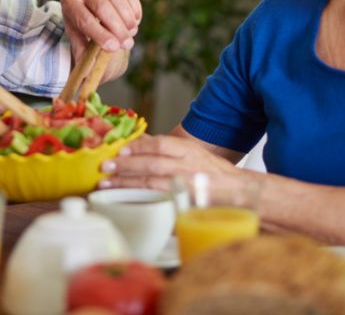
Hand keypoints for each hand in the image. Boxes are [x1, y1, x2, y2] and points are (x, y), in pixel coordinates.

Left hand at [61, 0, 141, 55]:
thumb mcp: (78, 37)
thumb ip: (83, 53)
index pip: (85, 19)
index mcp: (69, 2)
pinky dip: (134, 8)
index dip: (100, 34)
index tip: (114, 48)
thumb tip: (89, 74)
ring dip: (127, 18)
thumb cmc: (82, 24)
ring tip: (131, 33)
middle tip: (127, 44)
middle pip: (102, 7)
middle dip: (117, 28)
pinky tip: (135, 21)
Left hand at [99, 134, 238, 190]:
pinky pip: (159, 202)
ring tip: (106, 184)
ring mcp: (187, 187)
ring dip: (127, 184)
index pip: (161, 144)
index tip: (121, 148)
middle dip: (126, 165)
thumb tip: (139, 140)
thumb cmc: (211, 171)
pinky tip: (125, 201)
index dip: (140, 145)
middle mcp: (188, 167)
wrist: (239, 192)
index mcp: (188, 150)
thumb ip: (167, 148)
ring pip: (152, 184)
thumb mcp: (191, 152)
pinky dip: (141, 201)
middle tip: (105, 166)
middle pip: (153, 163)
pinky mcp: (185, 204)